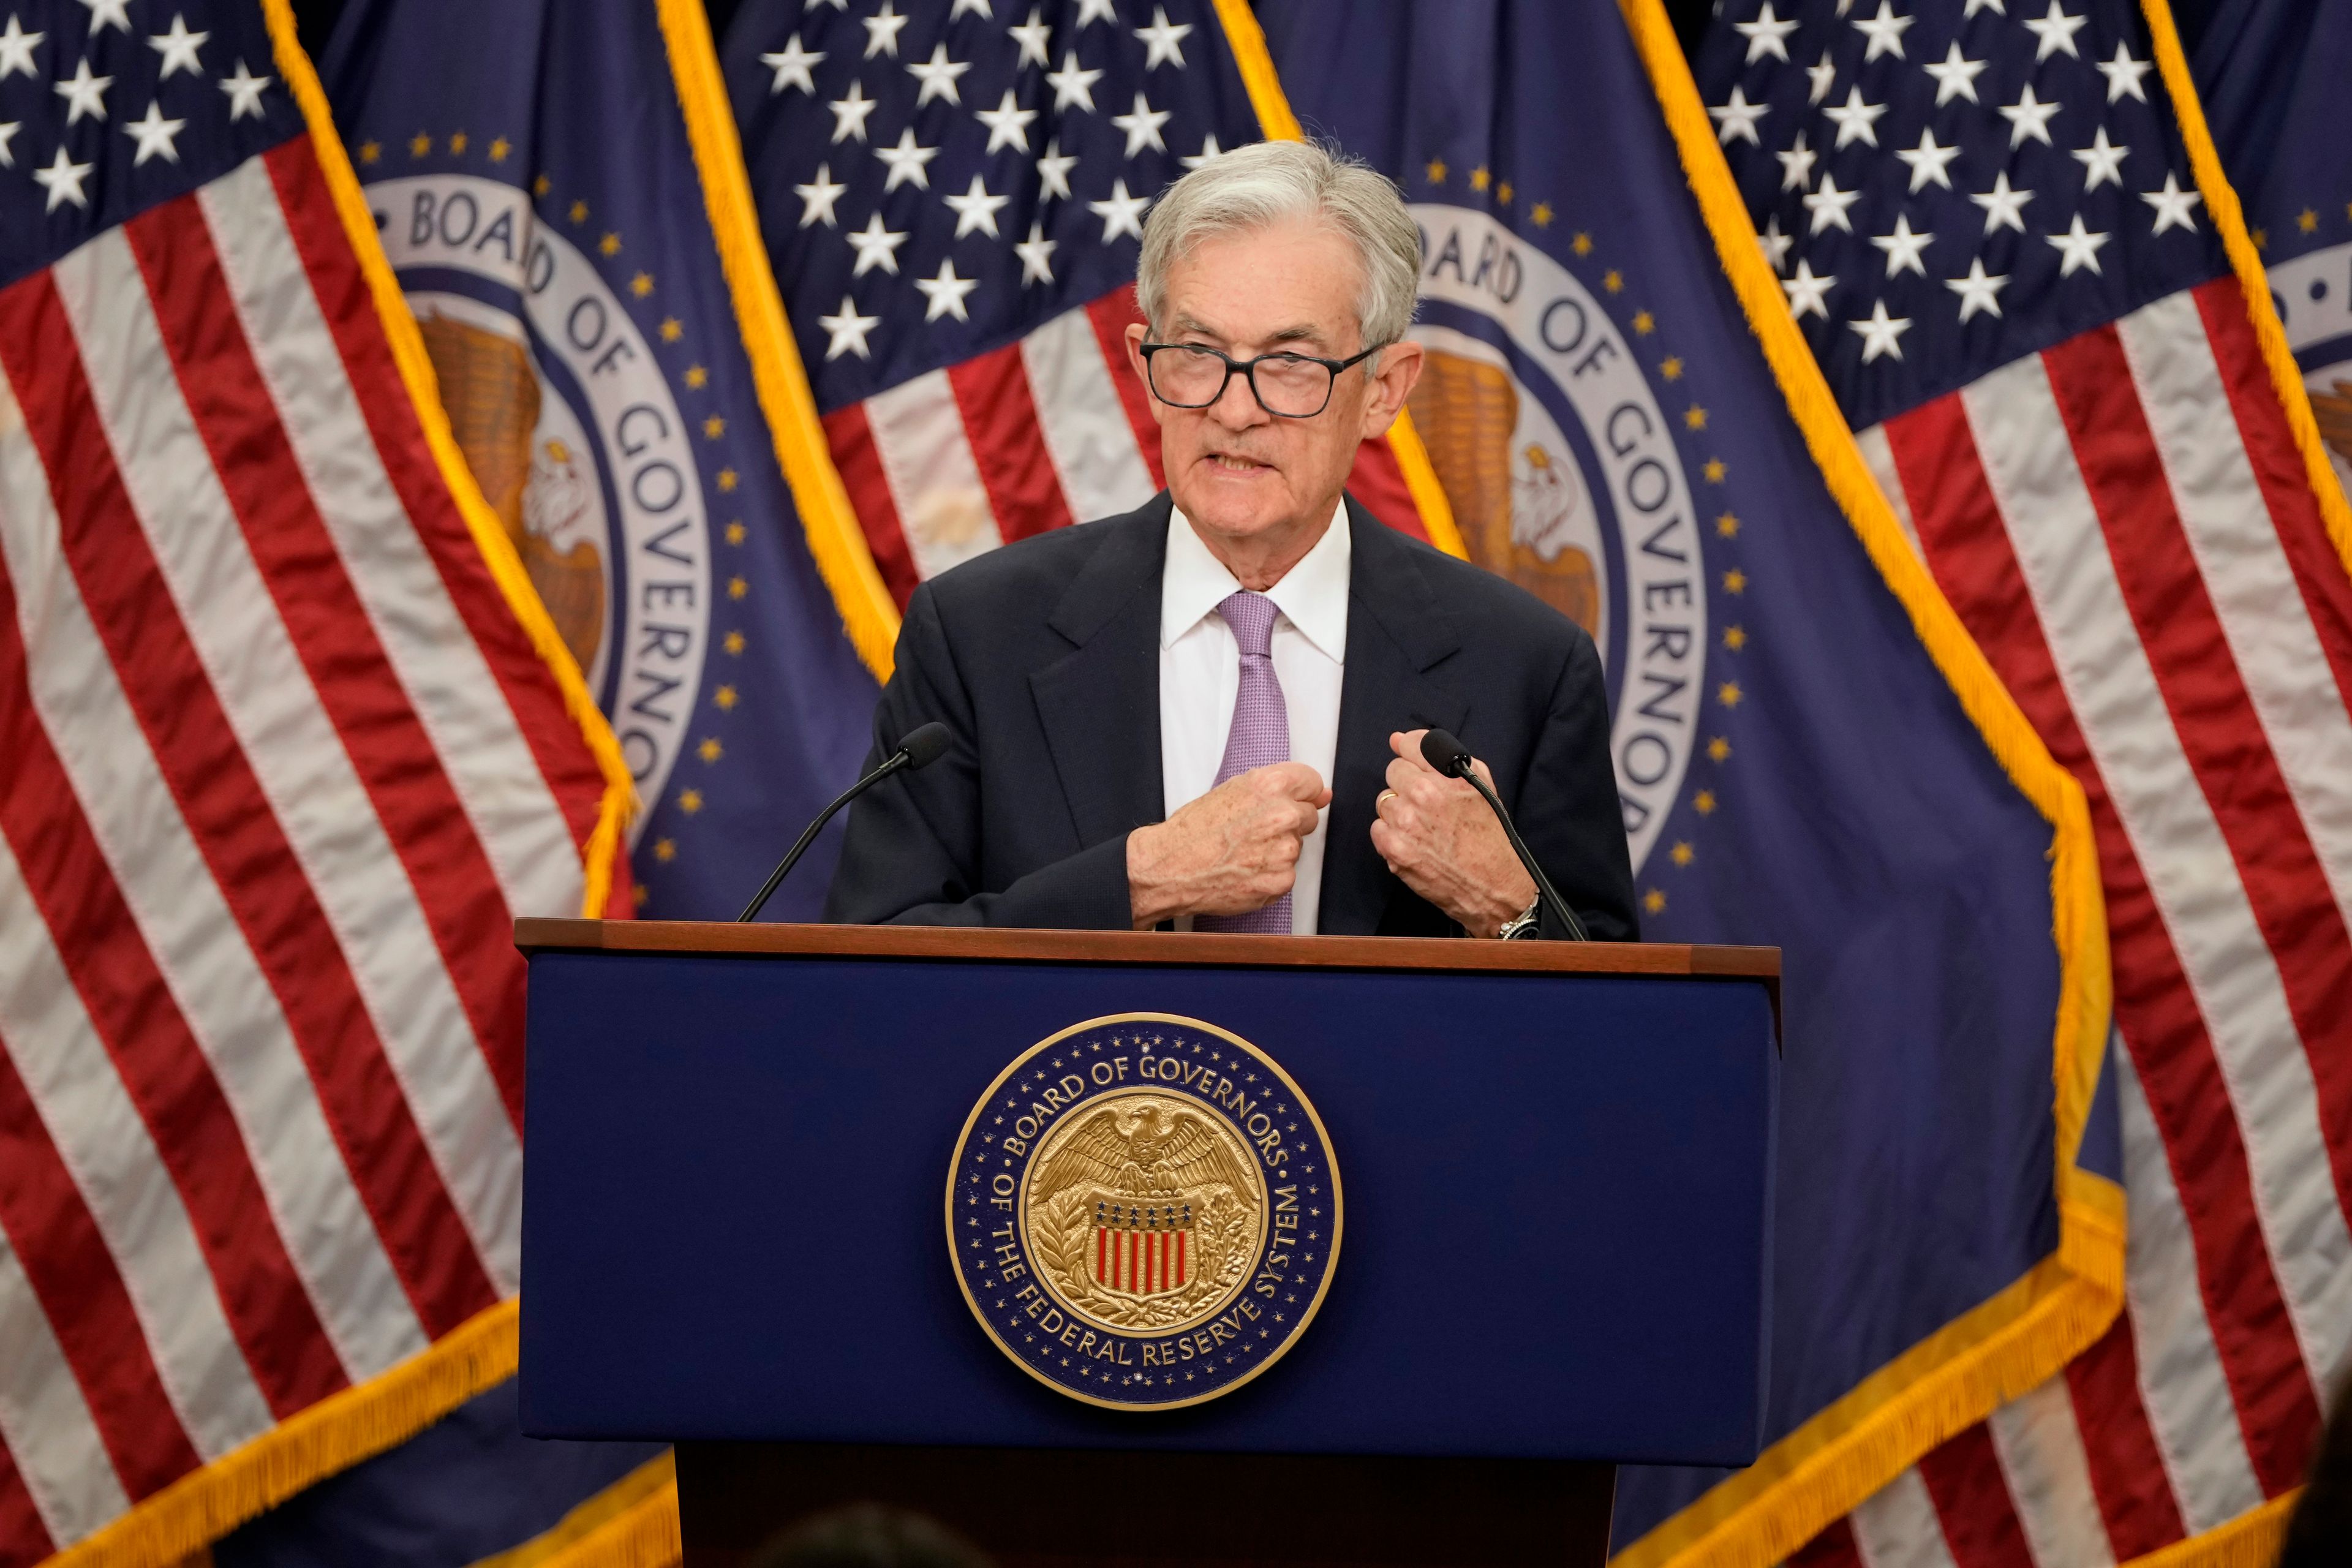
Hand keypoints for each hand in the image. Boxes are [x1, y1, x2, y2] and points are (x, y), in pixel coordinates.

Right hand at [1127, 762, 1329, 929]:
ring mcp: (1285, 850)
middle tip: (1253, 832)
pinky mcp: (1281, 880)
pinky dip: (1270, 874)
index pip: (1312, 783)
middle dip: (1287, 824)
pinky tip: (1244, 870)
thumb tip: (1321, 795)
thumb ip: (1277, 789)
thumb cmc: (1192, 831)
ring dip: (1277, 850)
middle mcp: (1283, 815)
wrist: (1169, 869)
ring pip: (1296, 847)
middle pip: (1307, 817)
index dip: (1301, 794)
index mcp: (1270, 785)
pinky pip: (1287, 874)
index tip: (1293, 802)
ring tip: (1243, 853)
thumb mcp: (1231, 791)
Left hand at [1369, 730, 1537, 937]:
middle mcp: (1425, 796)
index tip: (1411, 760)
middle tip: (1427, 805)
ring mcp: (1406, 823)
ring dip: (1399, 811)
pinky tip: (1414, 843)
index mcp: (1448, 777)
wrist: (1491, 885)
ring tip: (1423, 827)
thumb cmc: (1487, 837)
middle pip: (1394, 772)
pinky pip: (1377, 828)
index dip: (1409, 752)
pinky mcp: (1393, 848)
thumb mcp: (1479, 786)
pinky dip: (1391, 835)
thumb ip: (1441, 757)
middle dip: (1408, 785)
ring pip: (1384, 800)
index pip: (1410, 745)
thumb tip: (1399, 739)